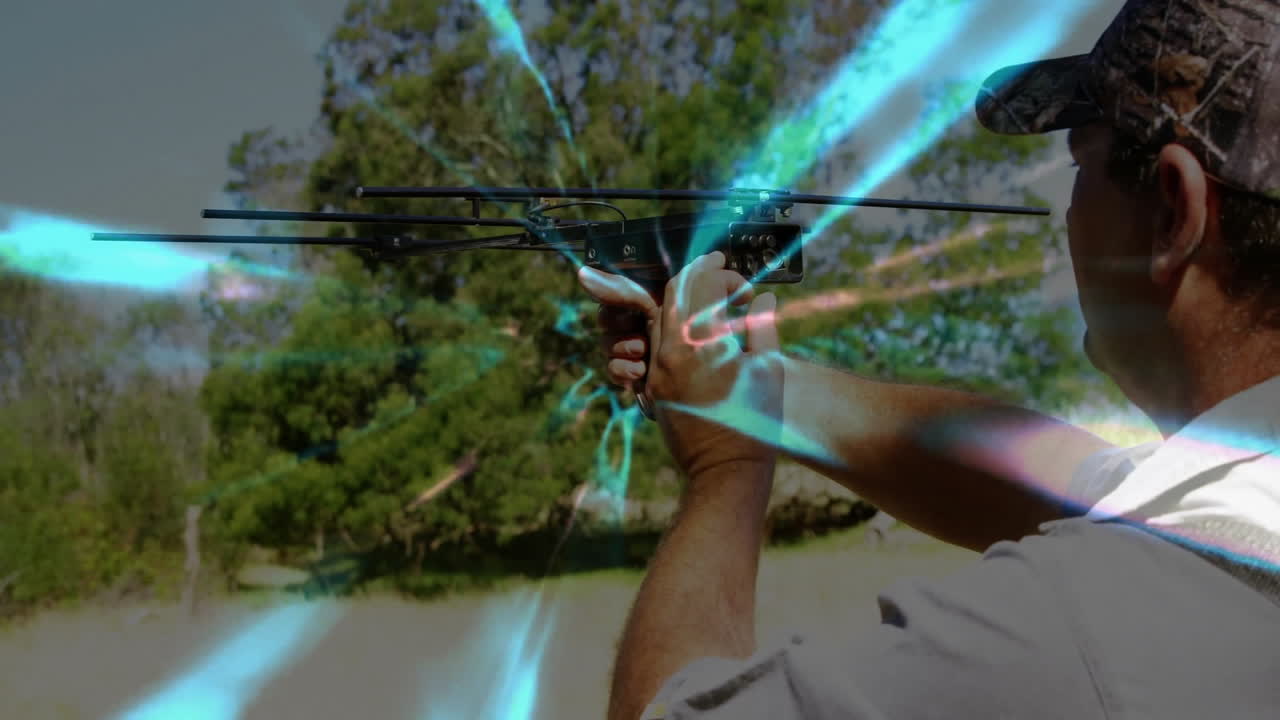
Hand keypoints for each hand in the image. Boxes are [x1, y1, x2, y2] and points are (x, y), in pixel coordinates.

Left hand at [578, 252, 783, 478]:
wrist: (724, 470)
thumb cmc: (754, 422)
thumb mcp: (768, 370)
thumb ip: (762, 326)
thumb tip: (764, 298)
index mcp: (702, 341)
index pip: (703, 284)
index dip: (724, 275)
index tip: (744, 287)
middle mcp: (671, 350)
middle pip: (675, 292)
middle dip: (699, 275)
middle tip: (721, 271)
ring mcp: (657, 369)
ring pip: (661, 315)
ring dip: (685, 300)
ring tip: (712, 301)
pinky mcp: (653, 386)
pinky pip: (656, 343)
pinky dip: (674, 326)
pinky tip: (696, 332)